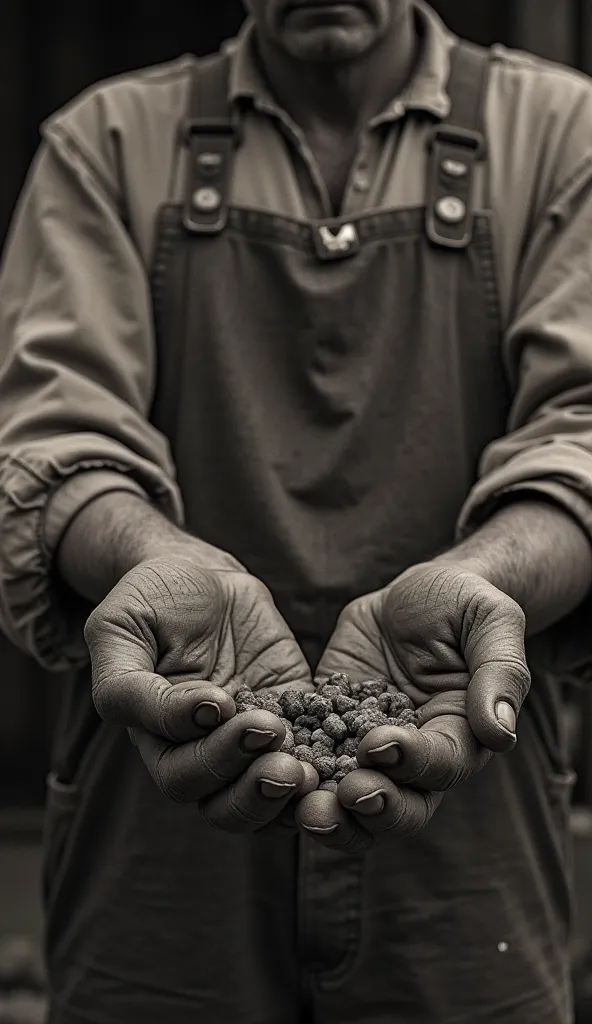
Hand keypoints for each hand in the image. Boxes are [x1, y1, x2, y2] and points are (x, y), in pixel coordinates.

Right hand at [84, 551, 316, 832]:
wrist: (201, 577)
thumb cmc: (150, 602)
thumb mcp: (120, 630)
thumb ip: (127, 682)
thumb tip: (188, 716)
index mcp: (158, 741)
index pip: (180, 772)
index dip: (205, 750)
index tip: (219, 702)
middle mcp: (203, 754)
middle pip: (222, 803)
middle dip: (250, 785)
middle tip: (274, 746)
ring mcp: (250, 741)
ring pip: (266, 799)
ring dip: (285, 794)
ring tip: (305, 768)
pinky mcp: (292, 719)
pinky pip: (312, 758)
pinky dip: (326, 770)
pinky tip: (342, 759)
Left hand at [296, 562, 530, 851]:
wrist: (416, 591)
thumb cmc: (463, 604)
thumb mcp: (490, 621)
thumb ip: (500, 673)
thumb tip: (500, 732)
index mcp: (458, 738)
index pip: (440, 767)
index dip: (412, 764)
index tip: (381, 744)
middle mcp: (412, 758)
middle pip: (396, 807)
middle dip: (370, 809)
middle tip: (342, 795)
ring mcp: (364, 746)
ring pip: (347, 801)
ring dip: (327, 810)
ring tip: (301, 804)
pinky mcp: (326, 725)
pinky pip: (306, 755)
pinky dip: (286, 766)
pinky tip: (260, 762)